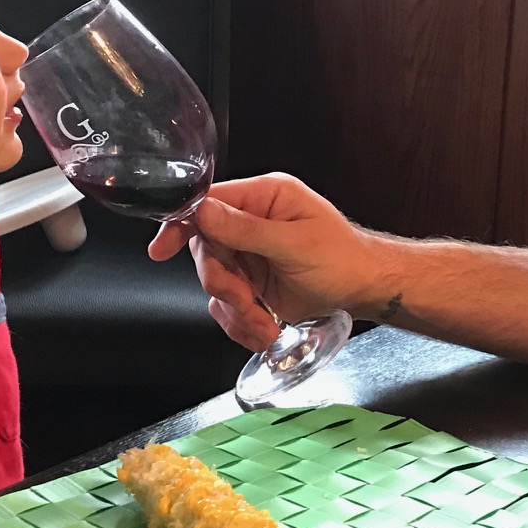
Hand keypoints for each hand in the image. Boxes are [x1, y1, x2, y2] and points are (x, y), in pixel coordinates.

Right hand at [147, 174, 387, 351]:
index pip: (207, 203)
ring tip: (264, 323)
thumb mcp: (295, 243)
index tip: (161, 249)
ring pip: (214, 283)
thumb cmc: (343, 258)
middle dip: (222, 283)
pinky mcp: (252, 285)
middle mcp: (251, 224)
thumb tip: (203, 211)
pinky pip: (226, 306)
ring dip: (235, 311)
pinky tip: (264, 329)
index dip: (181, 224)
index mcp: (263, 198)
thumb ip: (246, 229)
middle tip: (245, 301)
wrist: (366, 290)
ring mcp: (249, 256)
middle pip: (205, 250)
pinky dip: (241, 324)